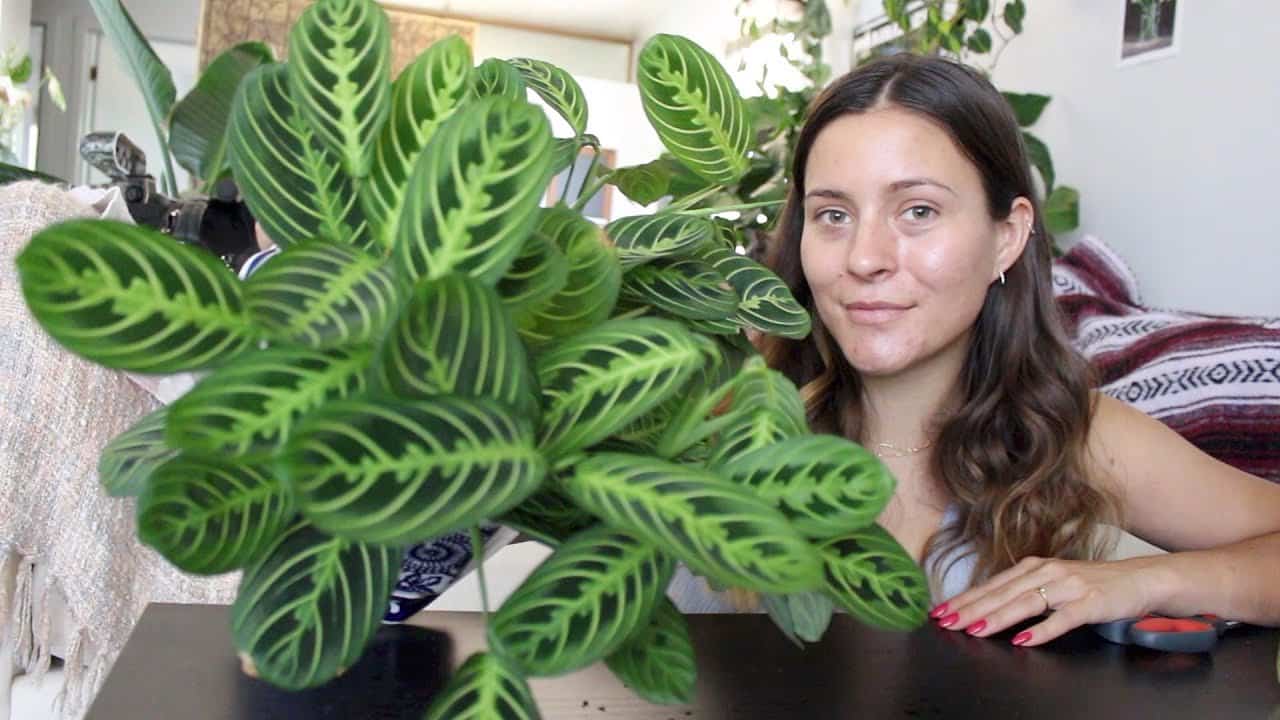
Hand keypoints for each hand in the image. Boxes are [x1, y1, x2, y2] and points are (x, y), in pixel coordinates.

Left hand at [928, 556, 1173, 646]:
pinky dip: (1041, 630)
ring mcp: (1068, 587)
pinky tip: (1023, 640)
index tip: (940, 611)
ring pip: (1025, 603)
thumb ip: (1023, 592)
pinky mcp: (1089, 603)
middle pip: (1002, 593)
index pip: (991, 585)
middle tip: (946, 622)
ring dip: (997, 617)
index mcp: (1033, 567)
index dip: (964, 599)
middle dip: (970, 609)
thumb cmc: (1091, 584)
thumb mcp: (1052, 582)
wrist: (1139, 579)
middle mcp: (1046, 572)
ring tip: (974, 629)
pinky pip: (1062, 619)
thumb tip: (988, 606)